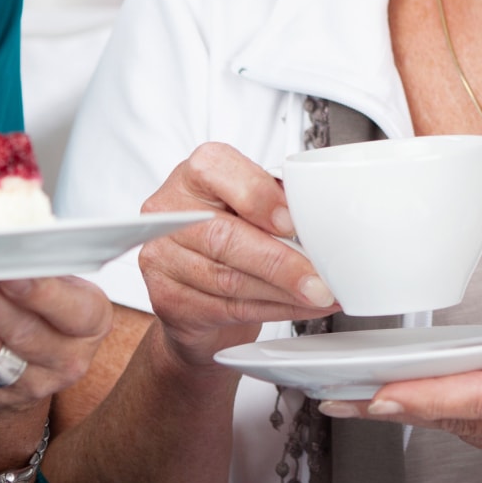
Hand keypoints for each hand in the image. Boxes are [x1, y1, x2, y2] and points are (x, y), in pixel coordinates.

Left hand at [0, 275, 112, 415]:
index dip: (40, 292)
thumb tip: (4, 229)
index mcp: (89, 324)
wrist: (25, 368)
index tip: (11, 269)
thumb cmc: (43, 307)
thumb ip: (42, 264)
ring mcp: (18, 383)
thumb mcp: (63, 285)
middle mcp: (61, 359)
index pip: (71, 310)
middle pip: (19, 329)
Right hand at [138, 142, 338, 368]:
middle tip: (319, 280)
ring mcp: (162, 257)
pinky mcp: (166, 299)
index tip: (291, 222)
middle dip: (280, 262)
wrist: (195, 286)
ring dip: (283, 293)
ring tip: (318, 296)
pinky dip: (272, 311)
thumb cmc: (229, 233)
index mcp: (194, 174)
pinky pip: (226, 308)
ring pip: (228, 279)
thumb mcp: (249, 204)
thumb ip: (273, 200)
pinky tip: (298, 307)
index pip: (216, 171)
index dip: (257, 197)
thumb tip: (317, 217)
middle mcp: (170, 211)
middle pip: (224, 236)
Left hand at [318, 274, 481, 467]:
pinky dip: (439, 418)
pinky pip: (479, 434)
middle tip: (341, 398)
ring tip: (352, 398)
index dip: (430, 395)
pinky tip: (403, 400)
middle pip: (465, 418)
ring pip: (467, 430)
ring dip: (411, 415)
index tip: (384, 391)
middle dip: (400, 408)